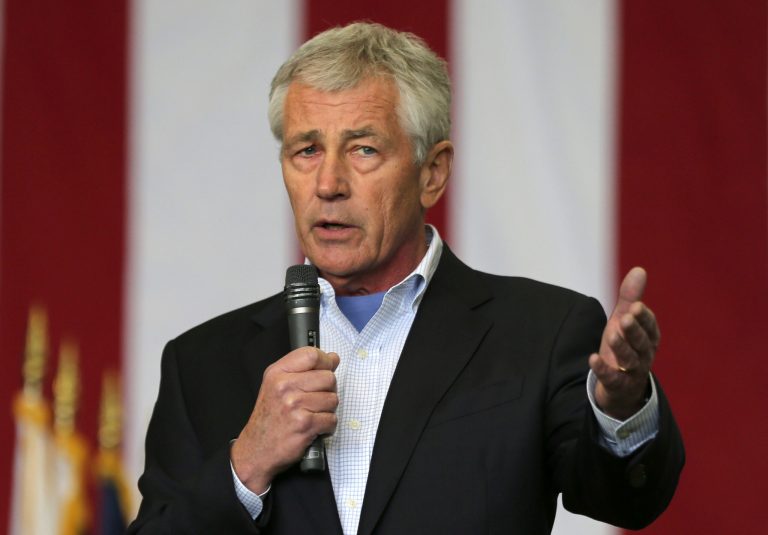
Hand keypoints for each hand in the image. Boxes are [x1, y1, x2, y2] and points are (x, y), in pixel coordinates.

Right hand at [231, 347, 339, 492]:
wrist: (256, 449)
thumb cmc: (270, 417)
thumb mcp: (277, 385)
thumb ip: (304, 369)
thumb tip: (333, 358)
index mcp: (277, 373)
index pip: (311, 355)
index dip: (326, 361)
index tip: (327, 368)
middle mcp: (284, 387)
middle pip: (328, 377)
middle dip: (328, 390)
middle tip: (316, 400)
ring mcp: (294, 406)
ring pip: (333, 399)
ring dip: (327, 410)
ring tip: (313, 414)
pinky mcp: (304, 425)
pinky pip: (331, 419)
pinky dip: (327, 426)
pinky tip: (314, 427)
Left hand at [589, 267, 659, 419]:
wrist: (621, 386)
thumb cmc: (625, 347)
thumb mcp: (625, 321)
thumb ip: (630, 298)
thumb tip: (639, 269)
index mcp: (649, 337)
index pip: (649, 326)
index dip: (643, 318)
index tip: (636, 307)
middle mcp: (644, 354)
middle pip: (642, 342)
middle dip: (634, 330)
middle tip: (625, 318)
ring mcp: (632, 372)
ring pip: (630, 360)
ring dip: (621, 347)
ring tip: (611, 334)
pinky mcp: (618, 385)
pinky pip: (612, 378)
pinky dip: (602, 369)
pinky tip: (592, 358)